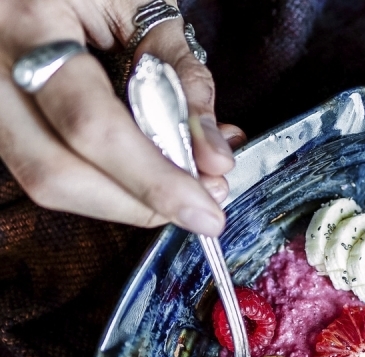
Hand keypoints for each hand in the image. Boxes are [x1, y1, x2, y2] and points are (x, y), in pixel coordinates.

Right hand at [0, 0, 245, 233]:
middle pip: (59, 173)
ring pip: (46, 182)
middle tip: (200, 206)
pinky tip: (146, 173)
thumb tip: (215, 158)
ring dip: (126, 202)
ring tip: (182, 187)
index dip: (154, 181)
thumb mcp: (144, 8)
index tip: (205, 210)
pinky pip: (48, 171)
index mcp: (30, 22)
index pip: (92, 125)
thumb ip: (184, 79)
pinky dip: (106, 185)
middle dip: (141, 205)